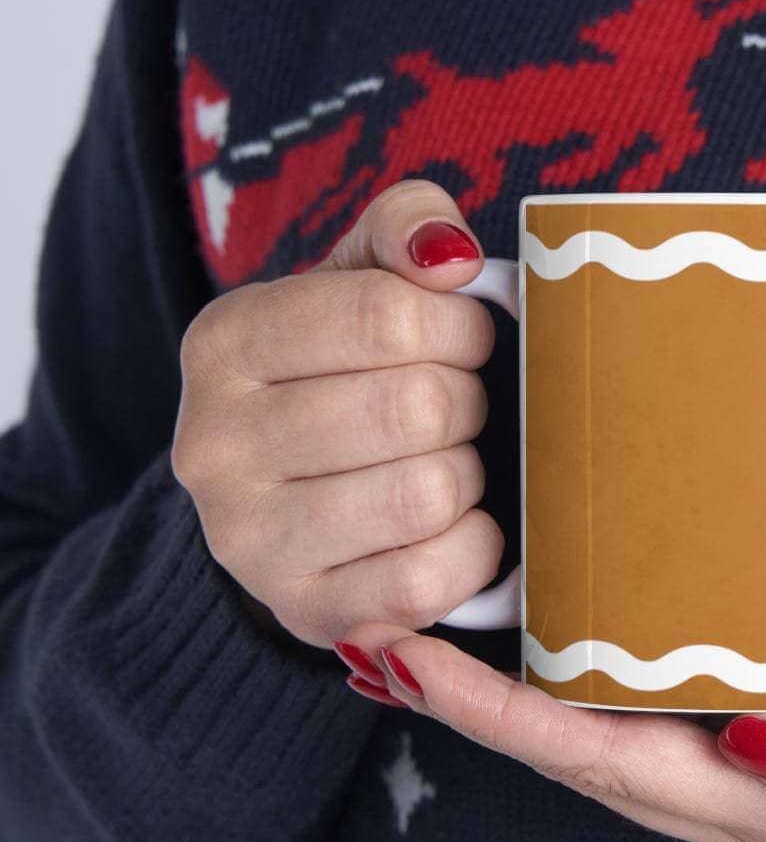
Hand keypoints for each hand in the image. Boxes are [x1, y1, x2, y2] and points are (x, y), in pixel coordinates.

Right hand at [172, 180, 502, 647]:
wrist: (288, 501)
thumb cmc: (340, 377)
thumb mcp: (356, 281)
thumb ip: (404, 229)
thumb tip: (451, 256)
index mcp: (226, 344)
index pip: (388, 315)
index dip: (459, 327)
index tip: (463, 341)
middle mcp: (216, 446)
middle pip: (417, 408)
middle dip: (466, 402)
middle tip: (455, 408)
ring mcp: (252, 542)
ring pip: (427, 494)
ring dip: (466, 475)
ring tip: (445, 464)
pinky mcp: (308, 612)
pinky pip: (429, 579)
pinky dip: (471, 549)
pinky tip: (453, 527)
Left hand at [336, 597, 765, 841]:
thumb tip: (752, 746)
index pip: (602, 764)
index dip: (498, 720)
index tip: (406, 661)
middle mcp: (742, 790)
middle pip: (577, 748)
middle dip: (472, 703)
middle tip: (381, 632)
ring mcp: (752, 749)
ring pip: (603, 720)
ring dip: (511, 684)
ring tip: (431, 626)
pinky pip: (650, 687)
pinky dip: (580, 660)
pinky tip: (551, 620)